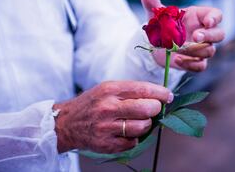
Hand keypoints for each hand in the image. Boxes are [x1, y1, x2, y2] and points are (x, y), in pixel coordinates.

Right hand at [54, 81, 172, 152]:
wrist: (66, 123)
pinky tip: (126, 131)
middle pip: (146, 109)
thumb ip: (131, 91)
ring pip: (142, 127)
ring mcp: (107, 128)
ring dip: (147, 124)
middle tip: (155, 108)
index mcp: (110, 90)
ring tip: (140, 120)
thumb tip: (159, 96)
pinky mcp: (106, 144)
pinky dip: (135, 137)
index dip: (160, 93)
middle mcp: (108, 108)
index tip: (168, 95)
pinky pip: (133, 142)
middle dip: (156, 108)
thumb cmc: (92, 103)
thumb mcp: (107, 88)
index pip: (143, 89)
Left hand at [141, 0, 224, 71]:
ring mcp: (202, 48)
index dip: (215, 18)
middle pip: (220, 34)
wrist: (156, 45)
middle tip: (195, 36)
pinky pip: (201, 66)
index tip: (207, 21)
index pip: (216, 15)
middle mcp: (205, 33)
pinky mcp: (196, 62)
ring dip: (194, 51)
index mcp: (199, 17)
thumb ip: (153, 4)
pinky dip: (190, 64)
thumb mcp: (157, 15)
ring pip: (210, 51)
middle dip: (209, 36)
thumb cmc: (163, 25)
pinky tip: (176, 59)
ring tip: (176, 48)